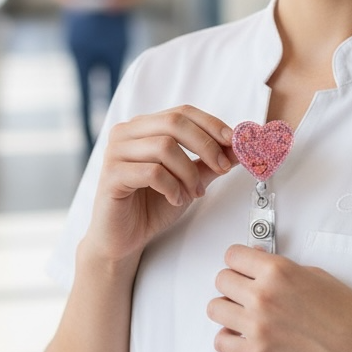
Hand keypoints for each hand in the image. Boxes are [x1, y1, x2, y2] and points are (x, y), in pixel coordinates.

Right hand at [84, 106, 235, 263]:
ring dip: (188, 173)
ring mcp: (115, 152)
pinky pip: (151, 172)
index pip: (183, 112)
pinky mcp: (112, 175)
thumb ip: (209, 162)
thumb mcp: (188, 180)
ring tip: (193, 193)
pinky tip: (175, 199)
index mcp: (143, 127)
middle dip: (206, 145)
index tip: (234, 142)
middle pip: (174, 122)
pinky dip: (172, 187)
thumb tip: (239, 147)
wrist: (123, 238)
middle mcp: (126, 133)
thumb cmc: (150, 206)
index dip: (212, 124)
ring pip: (164, 147)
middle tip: (223, 167)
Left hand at [208, 245, 351, 351]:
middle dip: (234, 283)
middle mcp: (263, 296)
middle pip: (221, 280)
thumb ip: (280, 268)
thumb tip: (256, 260)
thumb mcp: (315, 275)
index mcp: (278, 271)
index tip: (244, 268)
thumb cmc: (347, 314)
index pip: (232, 255)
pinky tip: (244, 335)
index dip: (239, 262)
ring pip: (215, 308)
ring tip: (245, 314)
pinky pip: (221, 341)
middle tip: (247, 292)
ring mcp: (258, 326)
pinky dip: (229, 338)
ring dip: (228, 309)